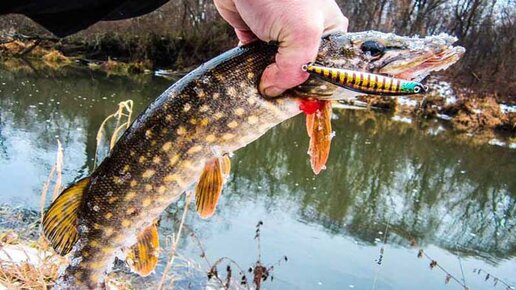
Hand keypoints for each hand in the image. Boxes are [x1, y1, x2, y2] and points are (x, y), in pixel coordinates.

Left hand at [214, 0, 347, 96]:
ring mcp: (279, 37)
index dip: (317, 91)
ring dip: (268, 83)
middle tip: (279, 105)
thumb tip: (272, 91)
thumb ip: (293, 71)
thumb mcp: (302, 34)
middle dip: (289, 89)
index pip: (328, 71)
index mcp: (328, 33)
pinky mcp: (255, 36)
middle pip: (300, 74)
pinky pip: (255, 63)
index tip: (305, 108)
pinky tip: (249, 84)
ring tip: (262, 97)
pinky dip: (251, 73)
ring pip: (276, 71)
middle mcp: (305, 35)